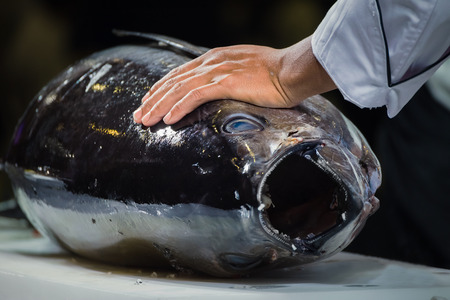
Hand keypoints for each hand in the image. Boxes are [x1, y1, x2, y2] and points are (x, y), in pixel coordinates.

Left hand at [133, 36, 335, 125]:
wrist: (293, 70)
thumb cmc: (276, 74)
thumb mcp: (246, 71)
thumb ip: (229, 77)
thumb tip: (221, 89)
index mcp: (215, 58)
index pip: (181, 74)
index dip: (163, 88)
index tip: (150, 101)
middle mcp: (212, 62)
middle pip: (174, 80)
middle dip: (153, 99)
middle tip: (139, 115)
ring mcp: (217, 71)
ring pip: (179, 89)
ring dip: (159, 106)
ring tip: (145, 121)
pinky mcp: (225, 82)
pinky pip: (194, 96)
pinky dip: (178, 107)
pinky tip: (168, 119)